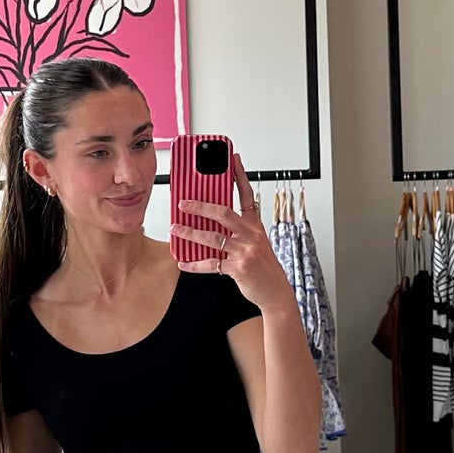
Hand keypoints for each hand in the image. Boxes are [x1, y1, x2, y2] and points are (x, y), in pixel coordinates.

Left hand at [181, 160, 292, 311]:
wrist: (276, 292)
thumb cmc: (264, 267)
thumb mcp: (256, 243)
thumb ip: (239, 230)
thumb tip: (213, 220)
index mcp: (255, 226)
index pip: (247, 195)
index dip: (239, 176)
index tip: (232, 160)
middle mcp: (251, 235)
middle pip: (223, 213)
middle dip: (200, 206)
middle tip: (183, 203)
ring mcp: (245, 252)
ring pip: (212, 237)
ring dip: (190, 233)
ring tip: (176, 229)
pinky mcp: (238, 269)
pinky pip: (211, 264)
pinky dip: (194, 264)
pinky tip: (183, 261)